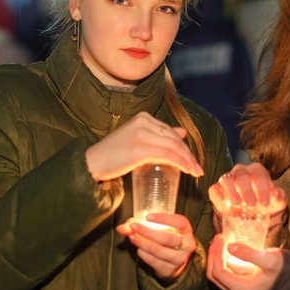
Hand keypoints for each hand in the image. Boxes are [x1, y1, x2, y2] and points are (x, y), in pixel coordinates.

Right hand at [86, 112, 203, 180]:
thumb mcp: (138, 140)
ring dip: (187, 160)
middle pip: (173, 138)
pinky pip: (166, 155)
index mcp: (142, 117)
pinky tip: (186, 170)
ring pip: (173, 146)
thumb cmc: (113, 155)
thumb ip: (158, 136)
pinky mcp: (139, 148)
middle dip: (188, 154)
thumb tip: (181, 132)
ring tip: (195, 172)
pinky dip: (179, 163)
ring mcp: (141, 134)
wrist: (92, 163)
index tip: (191, 159)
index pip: (170, 131)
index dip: (183, 146)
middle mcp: (143, 121)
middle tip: (197, 168)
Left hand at [116, 213, 195, 280]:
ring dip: (142, 243)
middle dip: (147, 232)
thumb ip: (141, 224)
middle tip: (133, 226)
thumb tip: (122, 227)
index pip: (179, 222)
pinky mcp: (170, 270)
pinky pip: (154, 261)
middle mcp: (186, 244)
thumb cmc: (167, 237)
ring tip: (132, 237)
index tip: (148, 216)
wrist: (175, 260)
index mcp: (186, 230)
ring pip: (158, 250)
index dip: (164, 219)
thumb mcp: (160, 227)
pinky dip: (143, 254)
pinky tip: (138, 248)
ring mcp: (179, 259)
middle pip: (166, 238)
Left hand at [207, 234, 283, 289]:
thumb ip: (249, 254)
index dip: (215, 253)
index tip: (220, 237)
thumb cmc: (288, 270)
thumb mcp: (271, 259)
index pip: (218, 272)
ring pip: (220, 278)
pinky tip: (230, 251)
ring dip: (218, 259)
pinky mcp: (246, 288)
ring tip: (222, 243)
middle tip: (218, 238)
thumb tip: (228, 246)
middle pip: (215, 276)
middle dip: (213, 255)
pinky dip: (225, 264)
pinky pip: (228, 277)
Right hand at [209, 163, 286, 232]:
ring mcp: (228, 179)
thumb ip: (279, 197)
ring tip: (238, 203)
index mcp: (257, 171)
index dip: (262, 188)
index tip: (265, 203)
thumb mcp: (276, 202)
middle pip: (242, 175)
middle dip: (247, 190)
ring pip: (227, 179)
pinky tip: (222, 200)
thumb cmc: (264, 203)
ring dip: (232, 191)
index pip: (259, 174)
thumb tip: (276, 194)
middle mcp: (241, 172)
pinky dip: (216, 194)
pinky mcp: (217, 189)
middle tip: (252, 204)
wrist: (251, 214)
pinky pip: (214, 188)